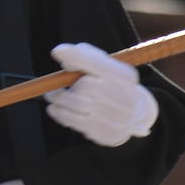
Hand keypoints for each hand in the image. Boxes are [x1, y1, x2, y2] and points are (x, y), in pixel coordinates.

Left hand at [44, 42, 158, 147]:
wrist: (134, 115)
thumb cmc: (112, 85)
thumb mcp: (108, 67)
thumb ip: (87, 58)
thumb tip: (63, 58)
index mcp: (124, 76)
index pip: (98, 62)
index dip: (76, 56)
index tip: (56, 52)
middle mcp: (124, 96)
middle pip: (84, 85)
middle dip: (63, 85)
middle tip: (51, 88)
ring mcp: (116, 116)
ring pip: (76, 104)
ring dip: (57, 100)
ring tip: (51, 97)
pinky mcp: (105, 132)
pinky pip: (75, 121)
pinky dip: (59, 113)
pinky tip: (55, 109)